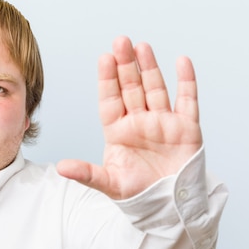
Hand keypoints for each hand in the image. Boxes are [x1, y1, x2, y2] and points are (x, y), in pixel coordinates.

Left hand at [56, 36, 202, 199]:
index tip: (104, 58)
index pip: (110, 99)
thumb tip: (60, 167)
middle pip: (131, 88)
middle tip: (120, 41)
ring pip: (155, 88)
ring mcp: (163, 123)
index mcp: (118, 131)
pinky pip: (187, 100)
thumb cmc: (138, 193)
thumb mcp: (109, 183)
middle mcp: (139, 122)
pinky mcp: (186, 128)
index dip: (107, 79)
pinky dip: (186, 81)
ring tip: (142, 46)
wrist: (168, 206)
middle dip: (126, 65)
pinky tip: (181, 61)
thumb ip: (86, 173)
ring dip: (149, 67)